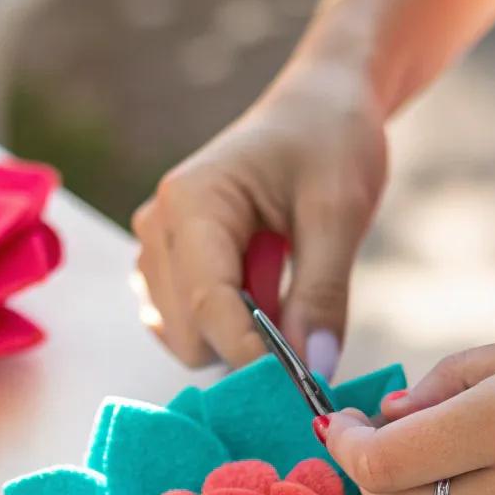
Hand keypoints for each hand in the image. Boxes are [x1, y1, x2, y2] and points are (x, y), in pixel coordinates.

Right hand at [132, 60, 386, 369]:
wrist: (318, 106)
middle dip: (248, 348)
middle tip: (308, 325)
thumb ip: (323, 294)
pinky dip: (230, 329)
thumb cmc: (330, 143)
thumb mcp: (340, 212)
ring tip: (285, 283)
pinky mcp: (166, 265)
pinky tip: (266, 288)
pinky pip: (187, 326)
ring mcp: (154, 248)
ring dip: (239, 338)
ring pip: (184, 339)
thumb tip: (314, 372)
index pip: (211, 305)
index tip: (303, 388)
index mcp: (191, 203)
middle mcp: (157, 227)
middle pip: (189, 335)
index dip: (255, 356)